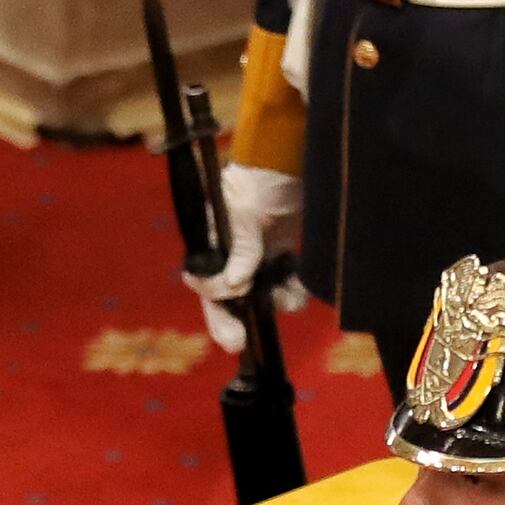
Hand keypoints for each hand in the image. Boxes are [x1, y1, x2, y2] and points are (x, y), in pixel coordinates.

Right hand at [183, 159, 305, 351]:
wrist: (290, 161)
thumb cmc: (258, 180)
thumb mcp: (243, 211)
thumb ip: (241, 247)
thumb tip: (237, 283)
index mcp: (209, 241)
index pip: (202, 278)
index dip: (217, 291)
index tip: (238, 290)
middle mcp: (228, 254)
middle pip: (224, 298)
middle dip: (229, 321)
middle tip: (237, 343)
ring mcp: (254, 257)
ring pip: (257, 295)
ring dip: (273, 302)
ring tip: (291, 299)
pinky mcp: (278, 255)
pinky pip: (281, 284)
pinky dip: (292, 290)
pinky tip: (301, 290)